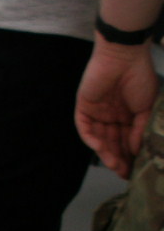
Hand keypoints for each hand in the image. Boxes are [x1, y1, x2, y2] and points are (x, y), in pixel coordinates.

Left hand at [74, 40, 158, 178]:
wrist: (124, 57)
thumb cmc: (139, 78)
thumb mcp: (147, 107)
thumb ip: (140, 129)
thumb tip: (137, 150)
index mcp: (127, 115)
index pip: (127, 140)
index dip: (131, 155)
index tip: (136, 170)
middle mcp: (111, 116)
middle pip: (112, 142)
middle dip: (118, 158)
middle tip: (124, 173)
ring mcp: (97, 113)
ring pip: (99, 139)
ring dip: (105, 153)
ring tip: (115, 166)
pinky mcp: (83, 108)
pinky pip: (84, 128)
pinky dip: (91, 139)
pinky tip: (99, 148)